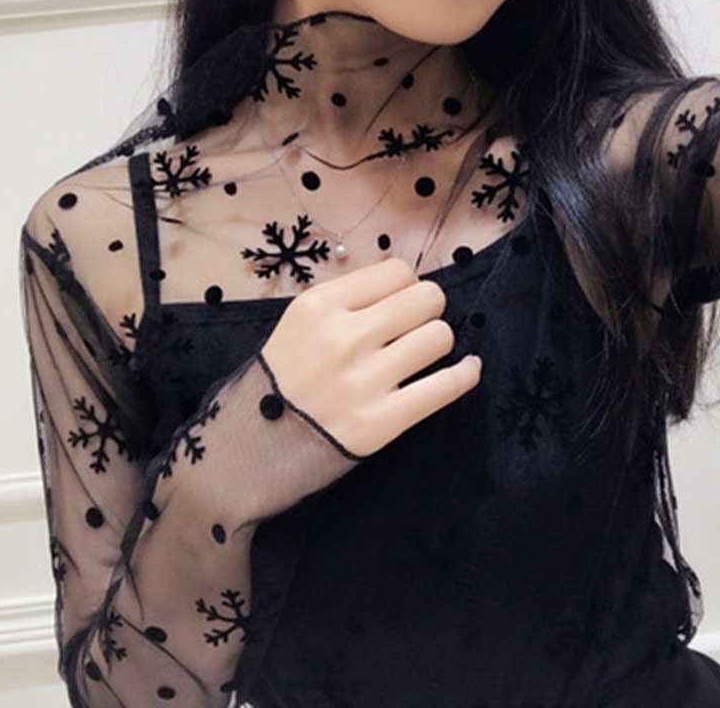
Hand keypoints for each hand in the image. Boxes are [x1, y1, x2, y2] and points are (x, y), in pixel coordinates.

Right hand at [261, 258, 481, 457]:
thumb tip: (406, 286)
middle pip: (426, 298)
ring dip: (437, 343)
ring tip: (422, 355)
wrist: (252, 447)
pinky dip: (465, 374)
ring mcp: (363, 381)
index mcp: (319, 306)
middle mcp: (343, 337)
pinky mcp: (381, 422)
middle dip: (428, 310)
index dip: (406, 285)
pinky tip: (467, 369)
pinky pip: (446, 386)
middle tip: (414, 328)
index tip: (400, 303)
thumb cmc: (279, 381)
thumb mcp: (298, 324)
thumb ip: (347, 301)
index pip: (397, 271)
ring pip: (440, 337)